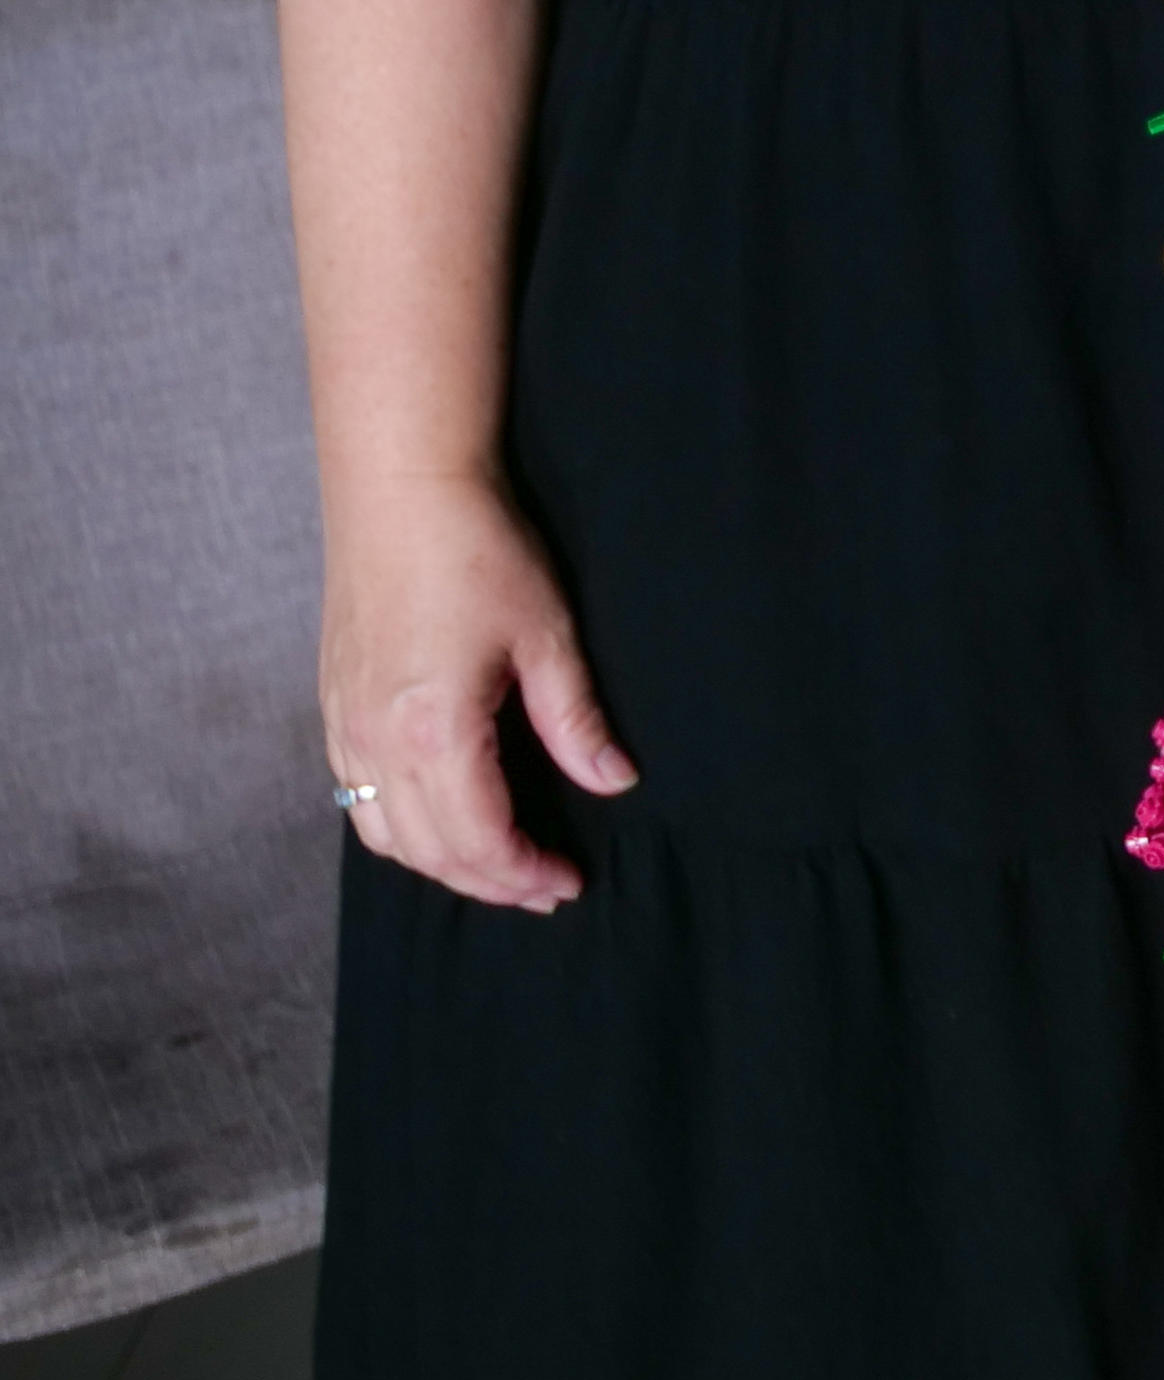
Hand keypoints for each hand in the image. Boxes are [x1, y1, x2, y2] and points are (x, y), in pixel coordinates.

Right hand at [321, 472, 635, 908]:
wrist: (401, 490)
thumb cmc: (478, 550)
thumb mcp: (546, 636)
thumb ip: (575, 720)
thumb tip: (614, 781)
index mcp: (433, 731)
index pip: (478, 839)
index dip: (524, 872)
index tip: (568, 881)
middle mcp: (376, 742)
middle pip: (429, 851)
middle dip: (489, 881)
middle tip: (545, 889)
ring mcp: (345, 726)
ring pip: (383, 834)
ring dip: (441, 863)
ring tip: (499, 866)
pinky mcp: (334, 707)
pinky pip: (356, 797)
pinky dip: (399, 828)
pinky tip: (441, 820)